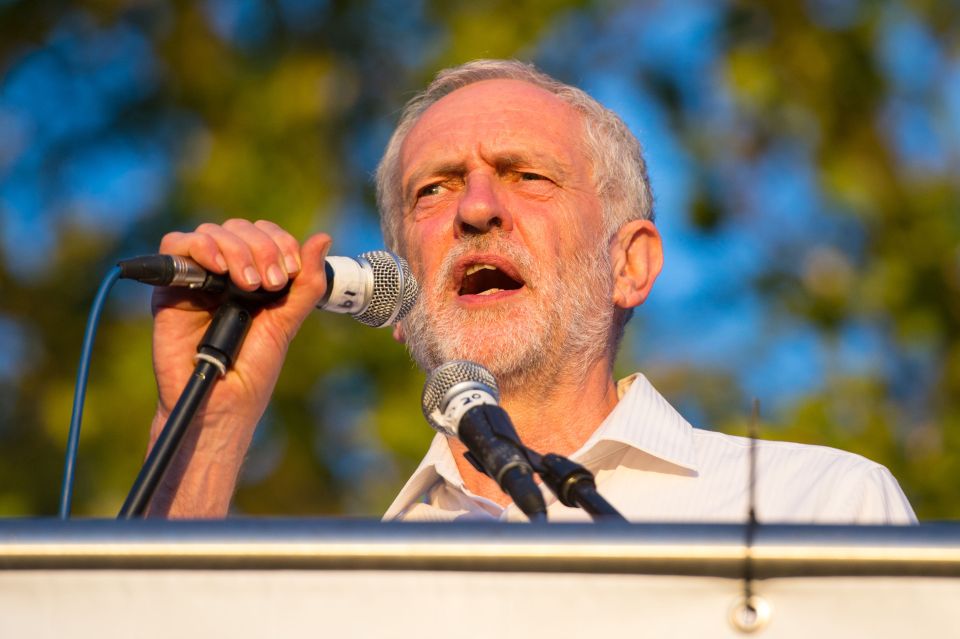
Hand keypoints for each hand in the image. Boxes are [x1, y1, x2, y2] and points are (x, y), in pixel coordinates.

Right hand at [147, 218, 330, 516]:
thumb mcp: (286, 322)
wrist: (220, 404)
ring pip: (212, 232)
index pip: (265, 234)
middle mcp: (225, 273)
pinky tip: (220, 270)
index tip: (290, 271)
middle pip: (240, 228)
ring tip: (250, 284)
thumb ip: (306, 284)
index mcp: (254, 277)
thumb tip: (322, 238)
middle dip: (263, 247)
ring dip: (237, 249)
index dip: (280, 242)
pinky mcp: (169, 288)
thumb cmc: (251, 371)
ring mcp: (197, 278)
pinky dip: (201, 247)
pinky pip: (175, 245)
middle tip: (272, 283)